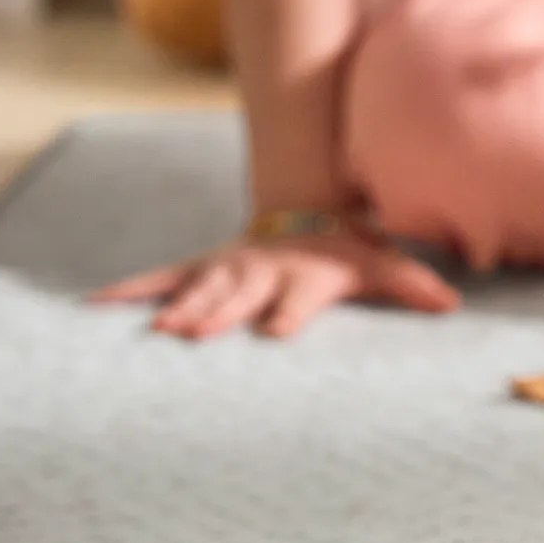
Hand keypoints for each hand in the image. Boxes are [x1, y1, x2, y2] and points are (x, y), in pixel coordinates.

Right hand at [90, 229, 459, 338]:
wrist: (306, 209)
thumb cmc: (346, 250)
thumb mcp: (381, 263)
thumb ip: (412, 283)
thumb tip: (451, 303)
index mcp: (301, 276)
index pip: (295, 298)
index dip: (287, 313)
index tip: (275, 332)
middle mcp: (258, 273)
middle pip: (237, 295)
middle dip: (216, 313)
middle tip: (191, 333)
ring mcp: (224, 269)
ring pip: (196, 288)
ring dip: (176, 307)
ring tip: (153, 330)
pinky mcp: (199, 267)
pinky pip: (158, 277)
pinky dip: (126, 290)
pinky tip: (91, 306)